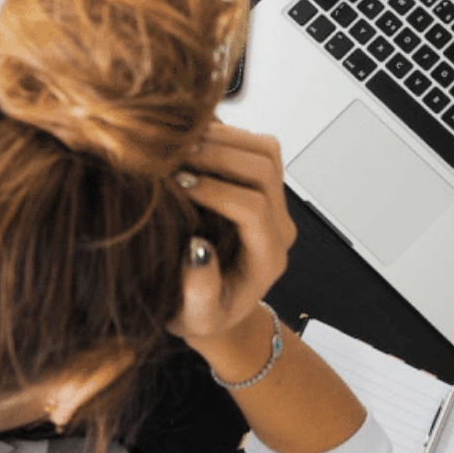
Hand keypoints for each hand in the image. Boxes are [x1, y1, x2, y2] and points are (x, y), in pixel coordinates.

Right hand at [166, 123, 296, 345]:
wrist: (217, 306)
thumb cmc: (204, 314)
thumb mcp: (196, 317)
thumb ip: (200, 290)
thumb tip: (197, 249)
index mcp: (267, 258)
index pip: (253, 209)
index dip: (216, 191)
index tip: (178, 184)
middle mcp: (278, 226)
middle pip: (265, 170)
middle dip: (219, 156)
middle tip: (174, 157)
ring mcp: (274, 202)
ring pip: (265, 151)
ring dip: (223, 140)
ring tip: (180, 146)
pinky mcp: (262, 186)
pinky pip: (254, 146)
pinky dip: (224, 136)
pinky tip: (190, 143)